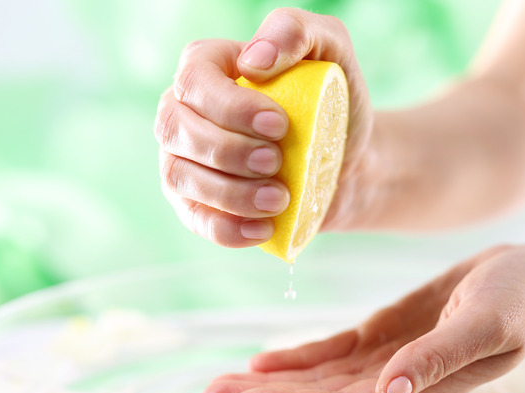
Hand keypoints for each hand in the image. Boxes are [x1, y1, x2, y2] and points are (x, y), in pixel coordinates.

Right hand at [154, 8, 371, 247]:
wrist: (348, 160)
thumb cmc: (333, 101)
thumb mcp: (330, 48)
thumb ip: (295, 31)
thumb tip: (254, 60)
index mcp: (207, 68)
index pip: (195, 81)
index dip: (229, 106)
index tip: (278, 124)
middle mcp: (184, 112)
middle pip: (176, 129)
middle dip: (227, 150)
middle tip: (278, 161)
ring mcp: (184, 160)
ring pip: (179, 176)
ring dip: (228, 193)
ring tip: (279, 198)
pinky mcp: (197, 203)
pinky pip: (195, 219)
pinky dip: (227, 229)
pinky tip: (263, 229)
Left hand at [203, 244, 524, 392]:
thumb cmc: (520, 298)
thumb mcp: (485, 325)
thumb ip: (437, 361)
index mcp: (420, 387)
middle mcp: (396, 382)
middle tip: (211, 392)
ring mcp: (388, 360)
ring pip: (319, 380)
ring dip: (272, 382)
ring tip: (223, 381)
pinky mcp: (384, 336)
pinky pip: (332, 354)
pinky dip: (298, 360)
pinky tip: (265, 361)